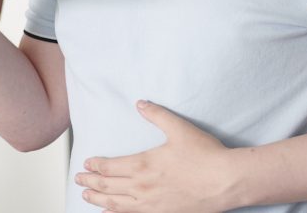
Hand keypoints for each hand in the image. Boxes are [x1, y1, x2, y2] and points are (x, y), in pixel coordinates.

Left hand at [76, 101, 235, 212]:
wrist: (227, 181)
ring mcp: (152, 204)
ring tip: (86, 196)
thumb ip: (156, 114)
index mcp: (144, 165)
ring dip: (98, 200)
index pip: (110, 167)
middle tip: (79, 180)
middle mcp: (143, 187)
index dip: (95, 166)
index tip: (86, 164)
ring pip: (116, 204)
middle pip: (108, 186)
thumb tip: (140, 103)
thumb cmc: (205, 155)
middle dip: (90, 183)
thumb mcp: (179, 128)